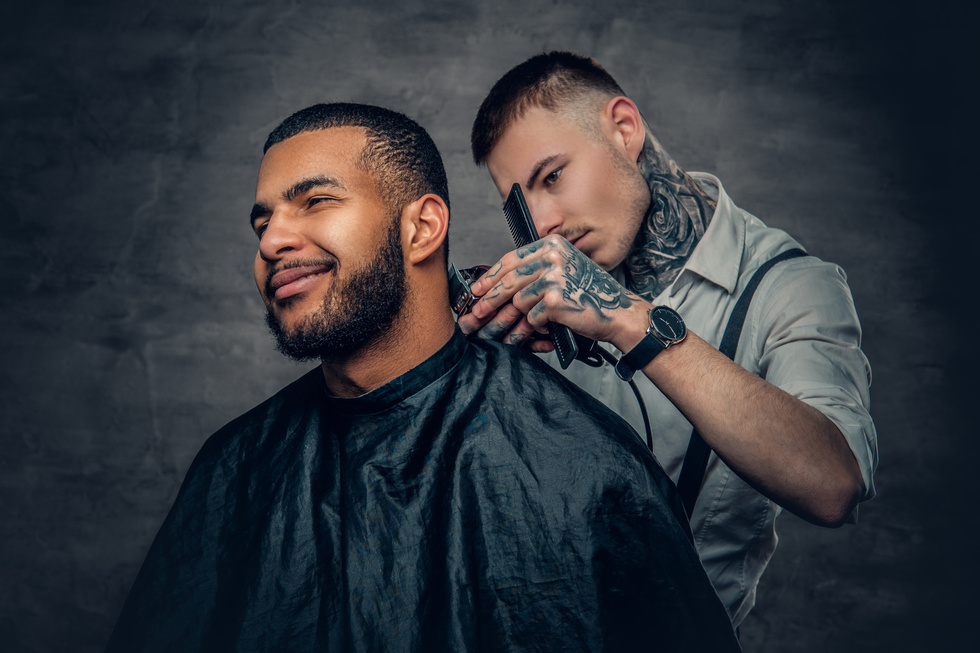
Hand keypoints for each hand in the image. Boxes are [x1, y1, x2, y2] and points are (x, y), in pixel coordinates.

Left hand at [457, 235, 646, 350]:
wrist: (618, 312)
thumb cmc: (591, 294)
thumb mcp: (564, 271)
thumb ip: (536, 271)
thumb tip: (499, 283)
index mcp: (553, 245)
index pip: (512, 259)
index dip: (491, 276)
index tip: (477, 289)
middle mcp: (553, 256)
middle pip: (510, 279)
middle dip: (489, 300)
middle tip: (476, 313)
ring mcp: (554, 276)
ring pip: (519, 301)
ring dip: (519, 317)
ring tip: (521, 326)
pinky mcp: (555, 298)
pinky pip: (533, 316)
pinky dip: (537, 326)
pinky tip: (547, 326)